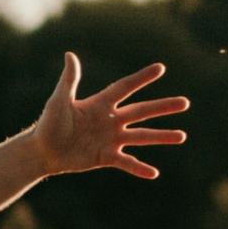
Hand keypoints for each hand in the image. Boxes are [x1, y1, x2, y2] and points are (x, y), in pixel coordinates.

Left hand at [32, 52, 187, 182]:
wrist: (42, 152)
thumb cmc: (48, 124)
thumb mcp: (59, 101)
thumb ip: (69, 80)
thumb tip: (70, 55)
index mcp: (100, 104)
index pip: (125, 88)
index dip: (141, 78)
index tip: (160, 68)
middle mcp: (110, 120)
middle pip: (141, 111)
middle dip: (163, 107)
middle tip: (185, 103)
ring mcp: (110, 139)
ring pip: (141, 137)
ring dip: (161, 136)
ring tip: (182, 136)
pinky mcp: (106, 157)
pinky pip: (126, 162)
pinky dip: (139, 168)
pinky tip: (154, 173)